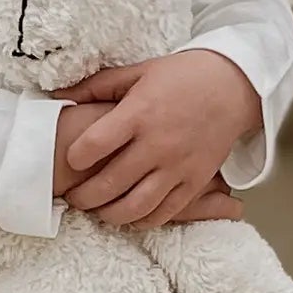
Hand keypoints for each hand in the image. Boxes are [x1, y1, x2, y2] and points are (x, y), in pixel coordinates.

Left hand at [55, 50, 261, 228]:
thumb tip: (58, 97)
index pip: (94, 145)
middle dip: (83, 196)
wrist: (233, 86)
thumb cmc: (181, 76)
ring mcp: (177, 166)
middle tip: (74, 196)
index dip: (76, 157)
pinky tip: (129, 216)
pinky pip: (164, 212)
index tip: (72, 160)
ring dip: (109, 215)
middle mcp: (157, 144)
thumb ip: (97, 87)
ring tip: (98, 211)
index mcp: (139, 113)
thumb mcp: (138, 72)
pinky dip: (142, 220)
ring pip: (135, 207)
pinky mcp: (195, 181)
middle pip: (109, 184)